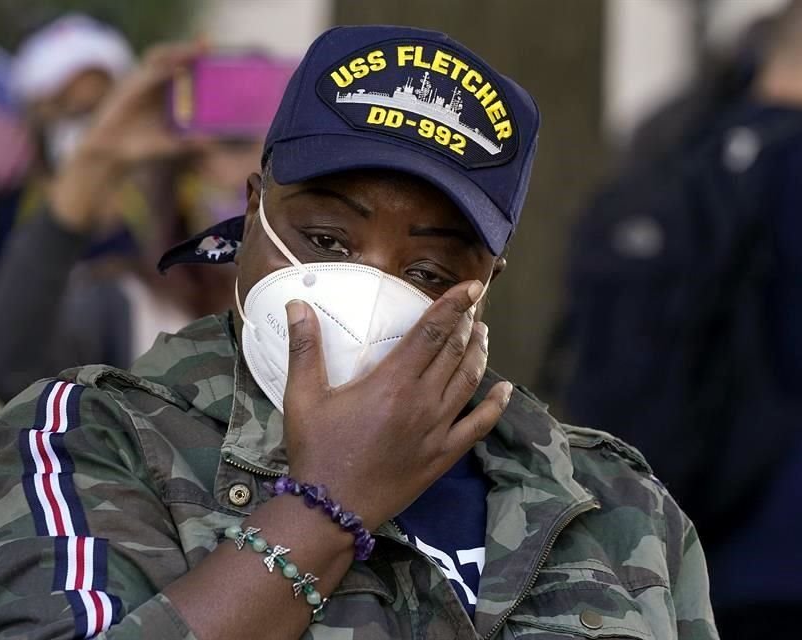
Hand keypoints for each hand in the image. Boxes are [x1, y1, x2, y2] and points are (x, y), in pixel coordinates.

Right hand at [51, 43, 206, 231]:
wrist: (110, 151)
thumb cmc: (138, 146)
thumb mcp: (167, 144)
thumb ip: (187, 143)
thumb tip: (210, 144)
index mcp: (162, 93)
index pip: (180, 68)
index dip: (194, 58)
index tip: (212, 52)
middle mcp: (151, 84)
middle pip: (171, 58)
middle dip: (188, 49)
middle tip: (207, 42)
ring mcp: (139, 83)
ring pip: (158, 60)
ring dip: (176, 52)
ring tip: (195, 49)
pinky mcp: (128, 89)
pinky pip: (146, 75)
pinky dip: (161, 70)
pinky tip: (176, 67)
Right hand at [281, 280, 513, 529]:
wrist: (331, 510)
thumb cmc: (316, 450)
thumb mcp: (303, 397)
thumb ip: (304, 348)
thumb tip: (296, 304)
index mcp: (392, 381)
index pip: (432, 331)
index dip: (453, 305)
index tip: (472, 287)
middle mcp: (422, 401)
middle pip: (455, 352)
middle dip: (467, 324)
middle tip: (473, 307)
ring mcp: (437, 430)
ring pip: (469, 381)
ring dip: (479, 354)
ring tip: (482, 334)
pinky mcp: (443, 456)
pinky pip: (478, 426)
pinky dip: (495, 406)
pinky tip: (505, 390)